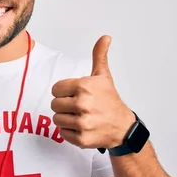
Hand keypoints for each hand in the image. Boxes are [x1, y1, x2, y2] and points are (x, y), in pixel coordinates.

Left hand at [51, 35, 135, 149]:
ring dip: (65, 119)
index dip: (64, 92)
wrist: (122, 127)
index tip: (75, 94)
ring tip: (80, 117)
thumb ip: (99, 55)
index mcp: (84, 86)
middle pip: (54, 104)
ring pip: (56, 119)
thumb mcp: (103, 76)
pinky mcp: (81, 138)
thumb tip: (105, 37)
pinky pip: (62, 133)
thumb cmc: (110, 100)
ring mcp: (82, 123)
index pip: (56, 89)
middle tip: (78, 107)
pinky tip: (82, 127)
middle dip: (64, 105)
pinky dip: (69, 132)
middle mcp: (83, 104)